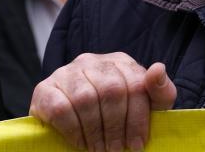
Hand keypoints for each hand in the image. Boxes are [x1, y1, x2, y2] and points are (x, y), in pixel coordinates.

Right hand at [30, 52, 176, 150]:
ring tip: (99, 149)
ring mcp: (67, 72)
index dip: (137, 118)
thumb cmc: (118, 113)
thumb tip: (158, 69)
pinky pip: (60, 108)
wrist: (76, 121)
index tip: (137, 144)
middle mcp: (93, 61)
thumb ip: (160, 90)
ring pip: (85, 98)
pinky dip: (73, 130)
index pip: (134, 84)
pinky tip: (80, 142)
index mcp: (120, 62)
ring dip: (94, 131)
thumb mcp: (146, 104)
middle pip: (111, 91)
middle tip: (115, 150)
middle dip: (116, 127)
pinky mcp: (45, 88)